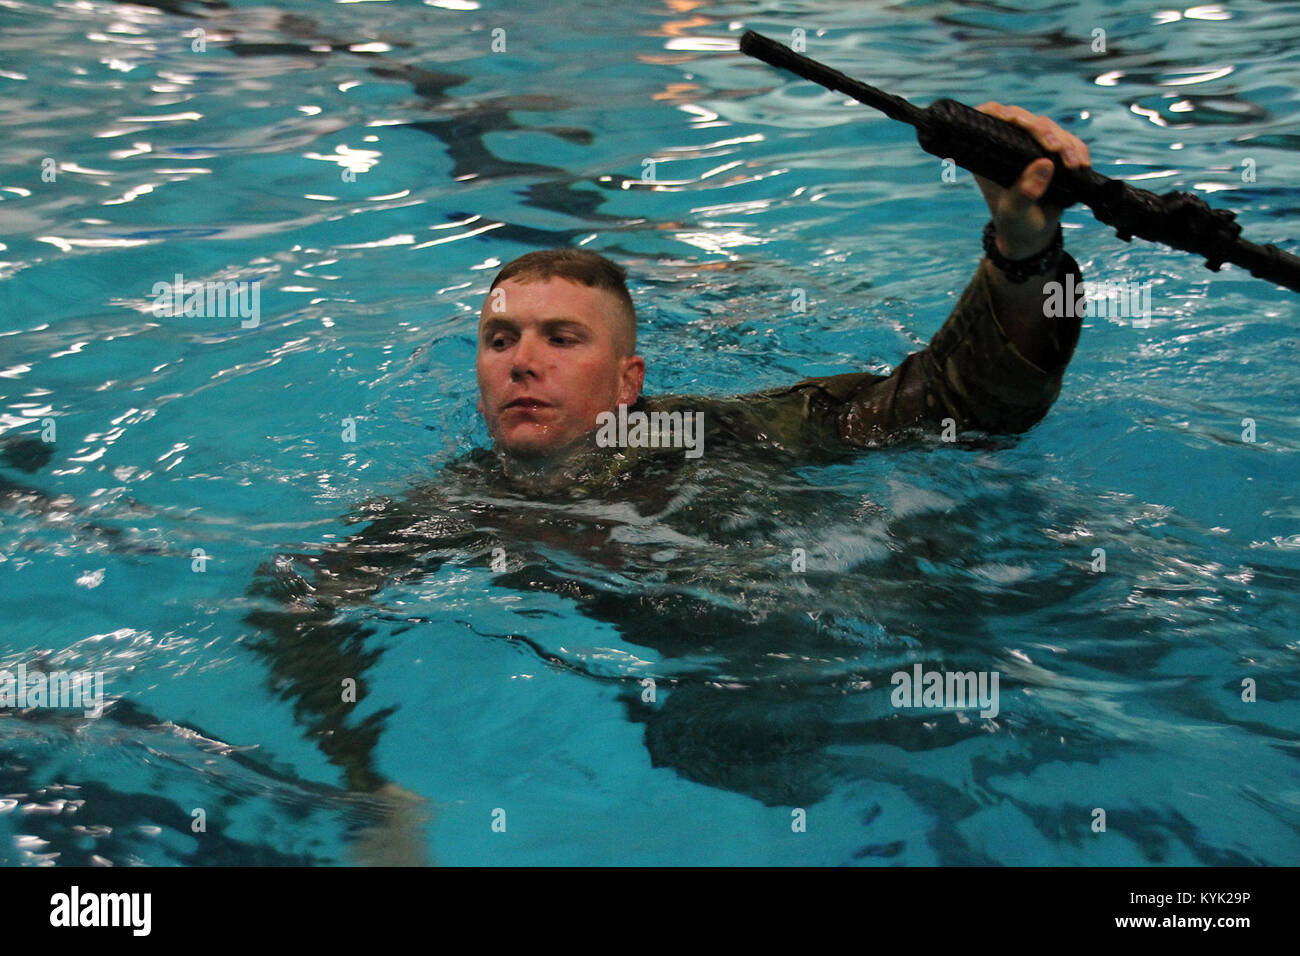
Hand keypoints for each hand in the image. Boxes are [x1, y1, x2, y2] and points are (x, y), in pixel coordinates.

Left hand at [972, 103, 1090, 258]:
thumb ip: (1025, 193)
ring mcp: (1032, 146)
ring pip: (1049, 128)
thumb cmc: (1015, 223)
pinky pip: (1068, 141)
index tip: (1009, 118)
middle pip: (1024, 120)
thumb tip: (1044, 164)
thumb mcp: (1015, 213)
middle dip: (1043, 131)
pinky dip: (1078, 149)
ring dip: (1065, 142)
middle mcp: (1009, 145)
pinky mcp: (1053, 152)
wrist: (1033, 234)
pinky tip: (1083, 164)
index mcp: (990, 155)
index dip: (995, 112)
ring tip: (1074, 166)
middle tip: (1056, 149)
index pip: (988, 121)